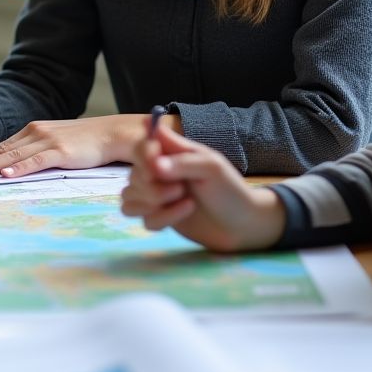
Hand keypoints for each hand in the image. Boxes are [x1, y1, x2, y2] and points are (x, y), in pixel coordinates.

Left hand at [0, 114, 146, 177]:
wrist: (111, 134)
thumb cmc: (85, 141)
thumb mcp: (56, 142)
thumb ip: (37, 150)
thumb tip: (18, 165)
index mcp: (33, 131)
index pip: (2, 145)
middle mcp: (35, 132)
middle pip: (2, 149)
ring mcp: (47, 140)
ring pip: (14, 155)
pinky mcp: (60, 151)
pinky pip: (35, 161)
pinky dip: (19, 168)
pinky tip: (6, 175)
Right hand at [121, 119, 284, 251]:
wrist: (242, 225)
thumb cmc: (230, 189)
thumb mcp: (211, 167)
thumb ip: (181, 162)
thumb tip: (153, 163)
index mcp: (171, 152)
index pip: (141, 146)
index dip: (143, 156)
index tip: (158, 166)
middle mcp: (159, 171)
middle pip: (132, 175)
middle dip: (152, 186)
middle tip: (180, 189)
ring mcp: (156, 195)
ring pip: (129, 197)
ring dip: (152, 202)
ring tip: (181, 200)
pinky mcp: (157, 217)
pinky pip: (141, 219)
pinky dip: (161, 218)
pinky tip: (185, 212)